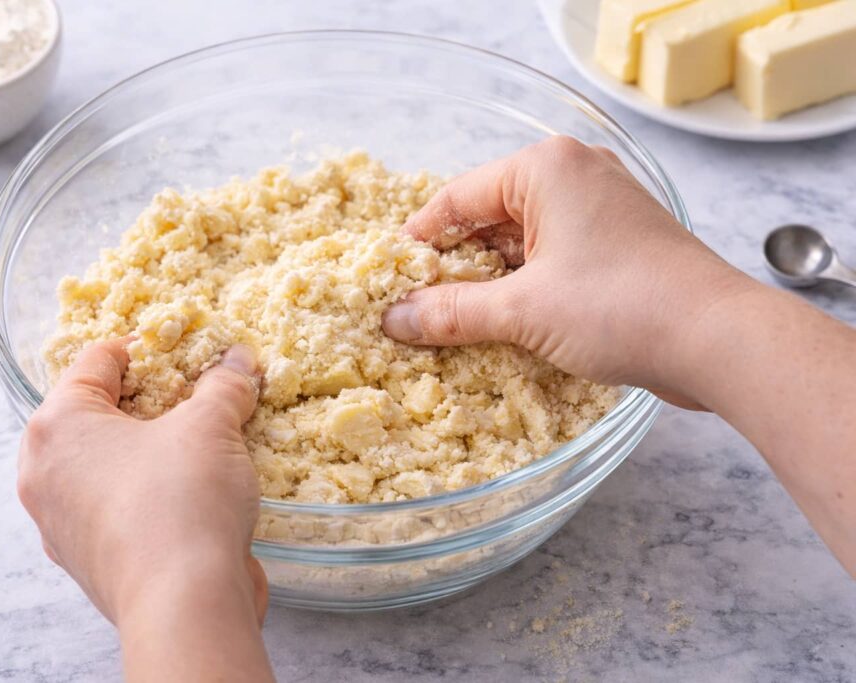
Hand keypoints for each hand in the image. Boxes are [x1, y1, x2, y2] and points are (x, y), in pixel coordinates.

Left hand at [17, 340, 273, 680]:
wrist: (185, 604)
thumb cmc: (181, 500)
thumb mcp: (211, 427)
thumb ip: (223, 386)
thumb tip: (238, 360)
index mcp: (56, 425)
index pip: (95, 361)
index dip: (144, 348)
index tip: (180, 351)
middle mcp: (43, 473)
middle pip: (94, 415)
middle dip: (144, 403)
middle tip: (190, 398)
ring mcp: (58, 523)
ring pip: (102, 465)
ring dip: (144, 451)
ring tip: (194, 446)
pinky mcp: (86, 561)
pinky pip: (113, 508)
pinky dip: (144, 494)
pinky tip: (187, 495)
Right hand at [382, 136, 752, 407]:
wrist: (719, 340)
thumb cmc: (622, 305)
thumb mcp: (523, 309)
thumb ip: (452, 312)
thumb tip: (393, 320)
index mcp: (546, 168)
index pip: (458, 197)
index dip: (419, 241)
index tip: (389, 279)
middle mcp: (574, 177)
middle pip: (488, 219)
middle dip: (453, 267)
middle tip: (415, 309)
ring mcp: (600, 211)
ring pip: (520, 244)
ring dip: (488, 284)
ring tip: (451, 326)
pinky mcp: (617, 246)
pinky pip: (551, 260)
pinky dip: (523, 290)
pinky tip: (500, 327)